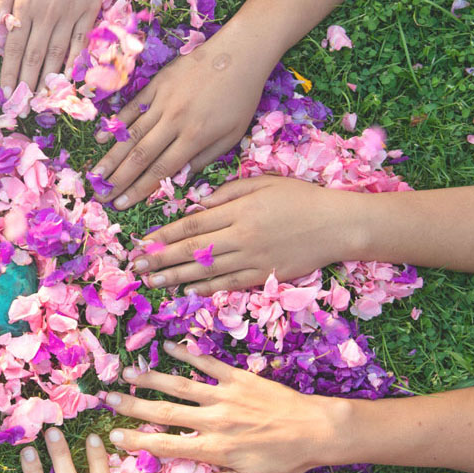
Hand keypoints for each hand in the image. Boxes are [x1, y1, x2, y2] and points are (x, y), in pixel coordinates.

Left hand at [0, 0, 118, 95]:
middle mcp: (47, 13)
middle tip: (23, 106)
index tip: (7, 92)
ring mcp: (71, 13)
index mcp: (25, 3)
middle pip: (35, 57)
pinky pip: (81, 42)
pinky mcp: (90, 10)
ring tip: (42, 100)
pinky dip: (74, 62)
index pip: (14, 48)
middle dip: (28, 84)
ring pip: (58, 54)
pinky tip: (68, 77)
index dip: (11, 73)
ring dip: (49, 79)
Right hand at [91, 30, 273, 209]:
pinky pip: (131, 107)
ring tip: (94, 175)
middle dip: (118, 180)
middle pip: (139, 156)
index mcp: (194, 137)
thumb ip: (204, 158)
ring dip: (110, 157)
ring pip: (131, 134)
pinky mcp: (157, 84)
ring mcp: (162, 101)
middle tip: (100, 195)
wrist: (240, 52)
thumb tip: (177, 178)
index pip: (159, 170)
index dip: (137, 190)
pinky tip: (100, 138)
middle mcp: (174, 121)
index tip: (120, 205)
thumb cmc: (241, 97)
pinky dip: (115, 124)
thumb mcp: (232, 135)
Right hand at [105, 341, 346, 472]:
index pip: (167, 445)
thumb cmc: (285, 459)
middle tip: (107, 398)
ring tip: (127, 372)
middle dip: (133, 406)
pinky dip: (188, 354)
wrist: (318, 429)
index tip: (113, 435)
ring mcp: (225, 396)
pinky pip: (208, 364)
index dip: (137, 440)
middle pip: (165, 412)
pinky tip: (170, 346)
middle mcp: (214, 420)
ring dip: (151, 378)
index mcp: (215, 449)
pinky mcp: (238, 377)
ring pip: (180, 386)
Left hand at [133, 176, 360, 294]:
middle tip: (135, 266)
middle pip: (192, 250)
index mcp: (238, 210)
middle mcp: (241, 236)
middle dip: (159, 258)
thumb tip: (196, 205)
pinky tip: (186, 290)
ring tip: (151, 281)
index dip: (163, 235)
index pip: (192, 225)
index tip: (142, 241)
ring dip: (174, 277)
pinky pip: (228, 284)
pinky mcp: (264, 276)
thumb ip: (227, 192)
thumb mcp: (262, 182)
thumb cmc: (300, 198)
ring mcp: (252, 259)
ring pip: (205, 270)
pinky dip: (205, 288)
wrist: (338, 225)